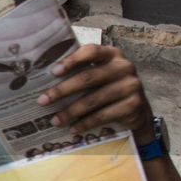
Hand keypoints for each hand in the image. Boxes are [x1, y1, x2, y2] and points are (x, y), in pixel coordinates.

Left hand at [36, 44, 155, 143]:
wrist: (137, 111)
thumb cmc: (109, 88)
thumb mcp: (99, 75)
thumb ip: (81, 71)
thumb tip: (43, 79)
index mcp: (112, 54)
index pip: (91, 51)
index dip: (72, 60)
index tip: (53, 72)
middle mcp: (124, 67)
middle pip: (87, 78)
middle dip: (61, 90)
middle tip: (43, 101)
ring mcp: (131, 86)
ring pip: (93, 99)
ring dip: (70, 112)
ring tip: (55, 120)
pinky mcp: (134, 105)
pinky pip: (104, 115)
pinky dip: (86, 123)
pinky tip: (73, 128)